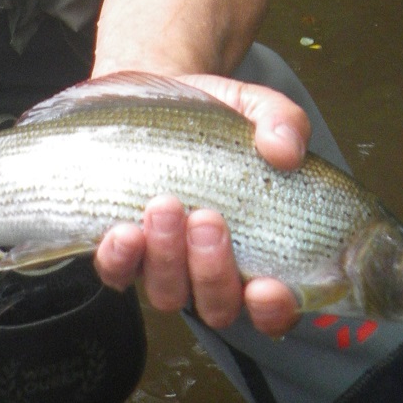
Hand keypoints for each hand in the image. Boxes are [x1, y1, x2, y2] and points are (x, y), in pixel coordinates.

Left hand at [93, 75, 308, 335]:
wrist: (157, 93)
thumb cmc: (216, 116)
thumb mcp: (256, 107)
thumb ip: (283, 122)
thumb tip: (285, 150)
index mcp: (258, 249)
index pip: (273, 306)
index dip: (272, 309)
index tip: (266, 286)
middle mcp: (210, 268)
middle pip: (217, 306)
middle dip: (212, 271)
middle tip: (208, 219)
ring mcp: (164, 264)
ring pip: (167, 294)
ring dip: (167, 258)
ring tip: (165, 206)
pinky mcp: (124, 249)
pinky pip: (117, 274)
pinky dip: (120, 260)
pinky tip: (124, 232)